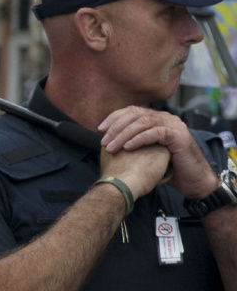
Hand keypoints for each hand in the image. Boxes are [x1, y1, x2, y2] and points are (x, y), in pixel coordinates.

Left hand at [99, 106, 214, 197]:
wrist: (191, 180)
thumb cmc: (166, 167)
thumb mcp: (146, 151)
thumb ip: (132, 142)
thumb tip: (107, 141)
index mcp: (157, 118)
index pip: (132, 111)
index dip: (114, 118)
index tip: (100, 129)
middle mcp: (165, 118)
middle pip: (136, 114)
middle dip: (116, 126)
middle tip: (104, 141)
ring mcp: (173, 125)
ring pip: (144, 122)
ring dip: (124, 134)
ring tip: (112, 146)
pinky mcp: (178, 136)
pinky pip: (155, 132)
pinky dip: (139, 139)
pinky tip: (128, 147)